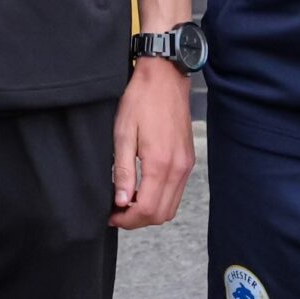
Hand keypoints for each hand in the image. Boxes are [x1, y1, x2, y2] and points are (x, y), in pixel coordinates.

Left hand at [109, 57, 193, 229]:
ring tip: (128, 201)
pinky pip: (177, 192)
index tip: (111, 215)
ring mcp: (186, 165)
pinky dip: (161, 199)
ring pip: (171, 207)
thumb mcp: (123, 133)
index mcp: (160, 163)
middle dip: (137, 220)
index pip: (147, 209)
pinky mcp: (188, 160)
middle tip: (117, 212)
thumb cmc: (141, 100)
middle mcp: (178, 168)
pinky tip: (143, 188)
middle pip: (161, 214)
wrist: (164, 78)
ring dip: (150, 211)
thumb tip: (122, 201)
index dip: (127, 219)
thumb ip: (124, 171)